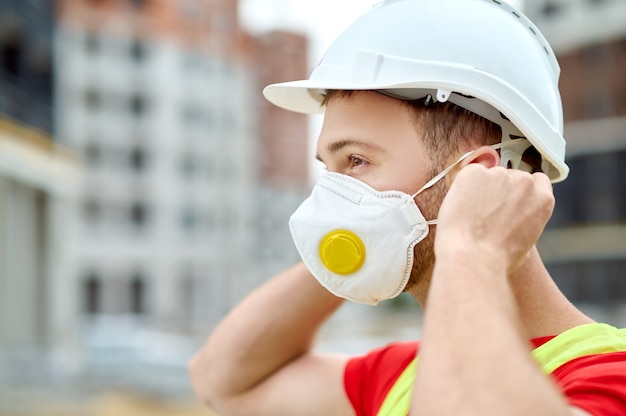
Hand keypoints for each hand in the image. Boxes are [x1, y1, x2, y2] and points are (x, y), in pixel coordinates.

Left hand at [435, 164, 554, 273]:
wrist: (472, 257)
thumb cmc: (496, 260)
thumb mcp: (525, 245)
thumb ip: (525, 223)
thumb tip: (515, 223)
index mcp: (542, 200)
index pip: (537, 181)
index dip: (520, 191)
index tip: (509, 199)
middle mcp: (524, 182)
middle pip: (511, 176)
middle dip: (499, 190)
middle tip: (484, 210)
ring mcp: (499, 175)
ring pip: (488, 175)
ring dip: (480, 189)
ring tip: (470, 213)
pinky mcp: (474, 173)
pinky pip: (468, 176)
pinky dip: (462, 187)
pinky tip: (460, 207)